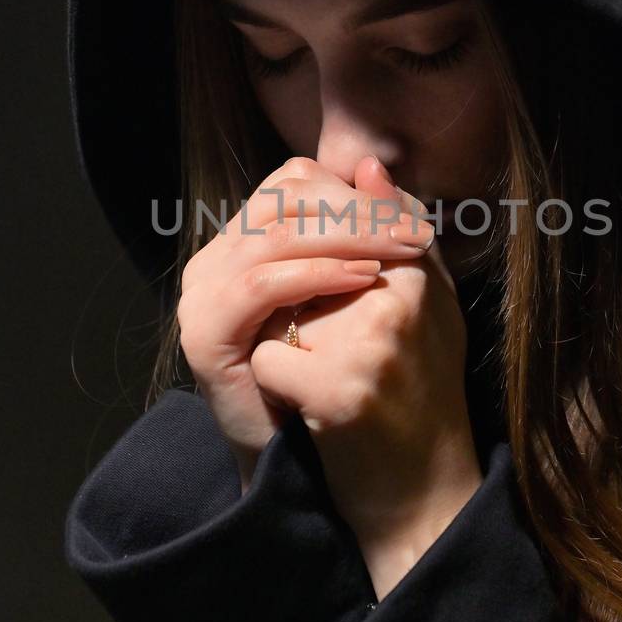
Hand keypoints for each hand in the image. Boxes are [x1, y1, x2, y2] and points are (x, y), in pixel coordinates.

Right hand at [176, 156, 432, 481]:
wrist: (303, 458)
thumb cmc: (337, 375)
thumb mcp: (362, 293)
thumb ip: (369, 232)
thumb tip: (377, 163)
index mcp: (247, 240)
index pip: (296, 184)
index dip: (356, 193)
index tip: (414, 219)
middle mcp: (217, 257)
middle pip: (284, 199)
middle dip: (358, 210)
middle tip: (418, 233)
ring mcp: (203, 292)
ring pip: (275, 233)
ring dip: (348, 235)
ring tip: (403, 251)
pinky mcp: (205, 332)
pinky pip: (260, 284)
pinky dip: (315, 274)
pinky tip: (364, 280)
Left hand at [249, 155, 484, 596]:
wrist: (423, 496)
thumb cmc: (422, 395)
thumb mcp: (426, 307)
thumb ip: (398, 232)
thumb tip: (365, 163)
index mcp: (420, 275)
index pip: (346, 213)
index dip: (312, 240)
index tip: (315, 278)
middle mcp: (400, 301)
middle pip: (302, 251)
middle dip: (287, 285)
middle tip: (302, 325)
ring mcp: (371, 346)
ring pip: (278, 305)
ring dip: (282, 334)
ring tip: (316, 368)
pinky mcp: (339, 391)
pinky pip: (270, 359)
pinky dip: (277, 383)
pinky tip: (307, 407)